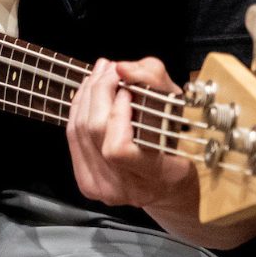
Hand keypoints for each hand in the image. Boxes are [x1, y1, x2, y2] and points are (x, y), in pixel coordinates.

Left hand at [67, 58, 192, 209]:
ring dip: (87, 95)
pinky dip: (78, 110)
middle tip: (111, 69)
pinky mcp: (87, 183)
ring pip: (79, 132)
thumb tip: (122, 69)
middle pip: (94, 133)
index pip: (119, 149)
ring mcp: (103, 187)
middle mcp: (127, 187)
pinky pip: (73, 140)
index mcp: (159, 176)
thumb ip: (155, 81)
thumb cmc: (181, 147)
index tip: (129, 91)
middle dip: (100, 91)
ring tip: (101, 75)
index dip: (118, 114)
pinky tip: (90, 95)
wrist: (169, 186)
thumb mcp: (182, 109)